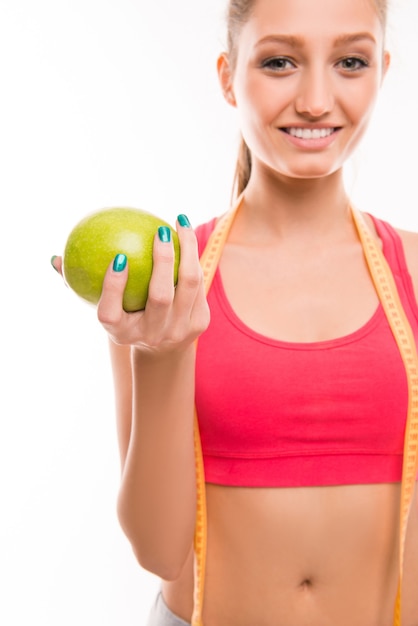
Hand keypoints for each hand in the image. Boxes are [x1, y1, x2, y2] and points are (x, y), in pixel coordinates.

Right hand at [52, 216, 209, 352]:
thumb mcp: (105, 307)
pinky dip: (193, 257)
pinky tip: (186, 234)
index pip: (110, 313)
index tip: (117, 256)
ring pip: (188, 285)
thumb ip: (80, 284)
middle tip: (160, 231)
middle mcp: (151, 335)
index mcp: (121, 333)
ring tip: (180, 222)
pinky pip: (198, 283)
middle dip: (162, 261)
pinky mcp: (200, 323)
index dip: (113, 286)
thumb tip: (55, 259)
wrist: (163, 348)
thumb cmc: (125, 316)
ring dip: (187, 249)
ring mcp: (178, 331)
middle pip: (159, 298)